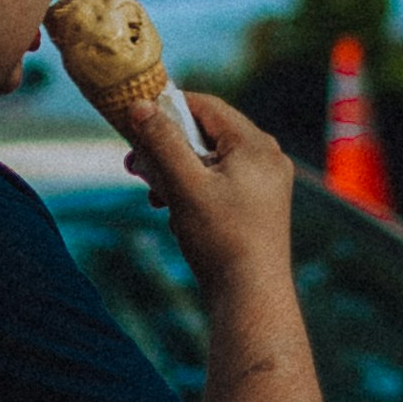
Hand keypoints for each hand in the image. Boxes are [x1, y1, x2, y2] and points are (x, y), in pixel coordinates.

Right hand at [130, 77, 299, 288]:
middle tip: (136, 163)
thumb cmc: (220, 238)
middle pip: (207, 134)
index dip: (168, 109)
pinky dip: (194, 191)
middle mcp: (267, 158)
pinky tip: (176, 213)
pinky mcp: (260, 206)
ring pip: (211, 162)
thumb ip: (162, 142)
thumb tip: (140, 105)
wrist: (250, 296)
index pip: (206, 107)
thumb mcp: (184, 185)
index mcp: (255, 145)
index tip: (135, 121)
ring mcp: (266, 183)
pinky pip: (221, 183)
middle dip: (168, 148)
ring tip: (155, 194)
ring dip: (177, 173)